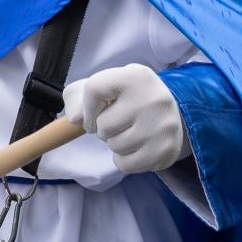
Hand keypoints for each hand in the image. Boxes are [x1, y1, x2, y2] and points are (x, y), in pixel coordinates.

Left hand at [62, 63, 189, 174]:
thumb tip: (75, 118)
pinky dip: (124, 160)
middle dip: (103, 129)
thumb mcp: (99, 86)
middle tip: (118, 123)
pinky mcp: (166, 150)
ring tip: (128, 132)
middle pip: (104, 124)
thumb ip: (76, 97)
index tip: (94, 114)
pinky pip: (126, 165)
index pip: (94, 89)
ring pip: (115, 146)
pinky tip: (136, 146)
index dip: (87, 108)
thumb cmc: (123, 99)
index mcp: (135, 76)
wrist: (163, 113)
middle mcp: (154, 98)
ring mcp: (163, 126)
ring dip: (114, 144)